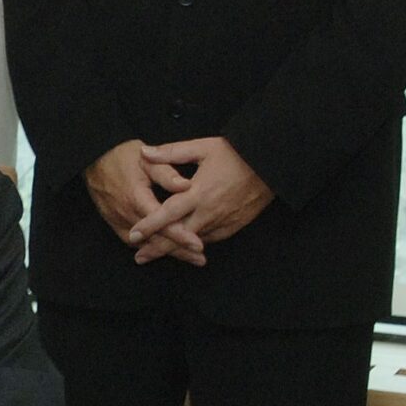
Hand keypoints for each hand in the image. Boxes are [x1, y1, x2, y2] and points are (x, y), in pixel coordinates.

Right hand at [83, 142, 200, 265]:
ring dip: (165, 251)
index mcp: (137, 197)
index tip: (199, 246)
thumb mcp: (147, 160)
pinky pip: (131, 241)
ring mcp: (118, 220)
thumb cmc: (123, 157)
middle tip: (200, 259)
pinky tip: (162, 250)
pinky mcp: (113, 222)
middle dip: (179, 251)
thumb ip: (167, 173)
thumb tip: (187, 186)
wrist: (94, 158)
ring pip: (144, 243)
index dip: (181, 236)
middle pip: (155, 239)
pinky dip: (148, 247)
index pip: (162, 223)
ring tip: (188, 258)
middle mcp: (126, 213)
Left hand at [130, 137, 273, 255]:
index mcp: (198, 193)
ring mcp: (223, 221)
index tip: (133, 235)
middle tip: (139, 257)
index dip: (149, 226)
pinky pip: (212, 238)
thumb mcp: (202, 147)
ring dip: (177, 249)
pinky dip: (197, 243)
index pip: (167, 214)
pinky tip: (187, 246)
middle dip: (158, 248)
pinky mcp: (235, 225)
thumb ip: (171, 152)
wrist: (272, 164)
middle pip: (179, 236)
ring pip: (195, 240)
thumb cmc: (235, 153)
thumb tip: (144, 152)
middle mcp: (209, 211)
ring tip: (157, 254)